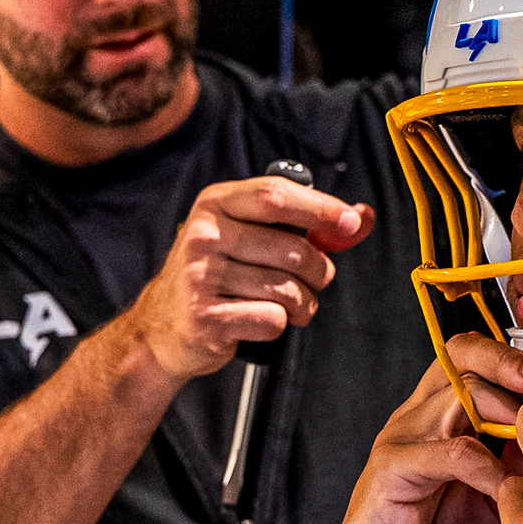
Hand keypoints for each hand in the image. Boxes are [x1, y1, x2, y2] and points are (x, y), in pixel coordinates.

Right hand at [125, 174, 377, 380]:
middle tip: (313, 280)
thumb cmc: (216, 278)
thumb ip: (303, 226)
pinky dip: (278, 325)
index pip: (276, 195)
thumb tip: (361, 218)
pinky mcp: (205, 316)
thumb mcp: (250, 237)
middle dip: (318, 271)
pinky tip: (258, 320)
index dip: (321, 208)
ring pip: (287, 289)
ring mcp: (200, 275)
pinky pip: (272, 319)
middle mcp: (204, 235)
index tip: (352, 221)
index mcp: (216, 204)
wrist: (162, 328)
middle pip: (292, 249)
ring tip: (289, 305)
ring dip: (302, 304)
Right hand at [300, 334, 522, 523]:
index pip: (487, 360)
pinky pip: (442, 450)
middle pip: (466, 354)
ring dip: (504, 408)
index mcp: (454, 419)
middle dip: (514, 363)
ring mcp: (404, 441)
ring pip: (456, 390)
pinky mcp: (388, 473)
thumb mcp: (506, 505)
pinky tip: (504, 490)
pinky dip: (481, 465)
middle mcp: (426, 419)